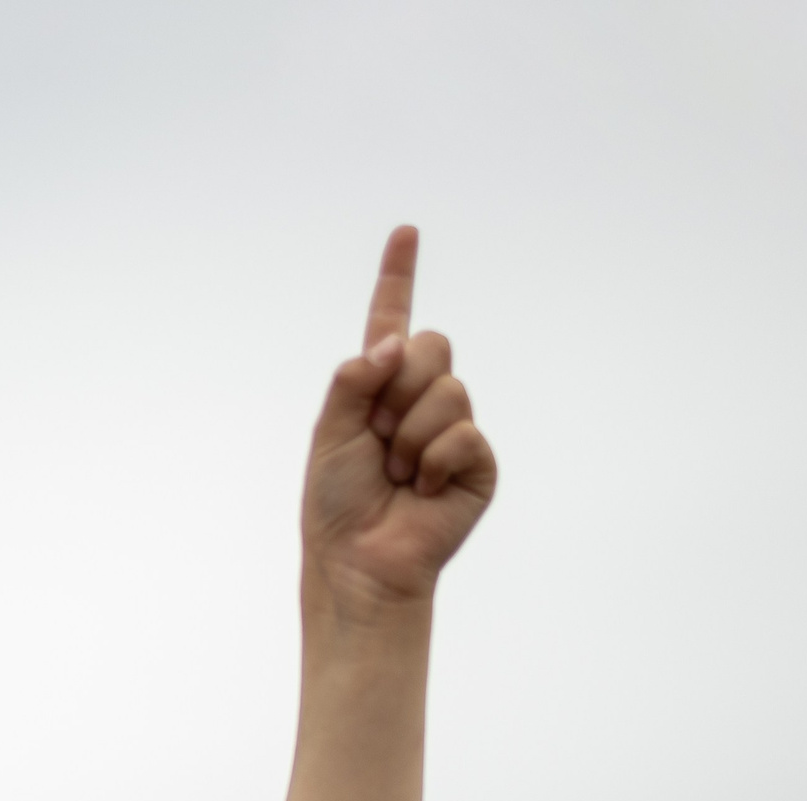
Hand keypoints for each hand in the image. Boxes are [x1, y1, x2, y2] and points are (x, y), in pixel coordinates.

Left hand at [303, 227, 496, 611]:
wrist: (358, 561)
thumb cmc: (336, 504)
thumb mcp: (330, 433)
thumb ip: (354, 379)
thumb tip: (394, 343)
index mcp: (379, 389)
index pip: (392, 321)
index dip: (398, 277)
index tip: (404, 232)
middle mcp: (420, 400)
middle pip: (432, 344)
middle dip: (397, 389)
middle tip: (377, 439)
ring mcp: (454, 429)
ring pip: (448, 390)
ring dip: (408, 436)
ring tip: (394, 475)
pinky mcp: (477, 462)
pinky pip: (462, 435)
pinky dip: (431, 464)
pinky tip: (419, 491)